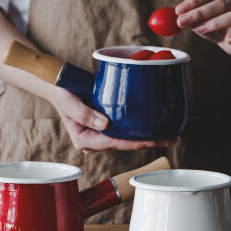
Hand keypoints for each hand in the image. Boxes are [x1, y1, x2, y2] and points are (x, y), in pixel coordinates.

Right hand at [49, 87, 173, 153]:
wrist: (59, 87)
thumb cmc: (62, 93)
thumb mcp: (70, 103)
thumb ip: (85, 114)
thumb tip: (106, 124)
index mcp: (85, 140)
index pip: (114, 143)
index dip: (135, 143)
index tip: (153, 141)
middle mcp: (94, 140)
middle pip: (124, 144)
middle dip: (147, 142)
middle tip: (171, 139)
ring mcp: (100, 134)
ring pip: (126, 138)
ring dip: (146, 137)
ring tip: (168, 135)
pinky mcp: (105, 125)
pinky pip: (124, 130)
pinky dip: (138, 129)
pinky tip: (153, 127)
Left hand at [175, 0, 230, 55]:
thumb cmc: (215, 25)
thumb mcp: (200, 21)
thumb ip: (191, 19)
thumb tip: (178, 18)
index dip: (193, 1)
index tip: (178, 11)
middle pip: (221, 3)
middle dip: (199, 13)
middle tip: (182, 22)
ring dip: (217, 22)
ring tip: (201, 30)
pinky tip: (229, 39)